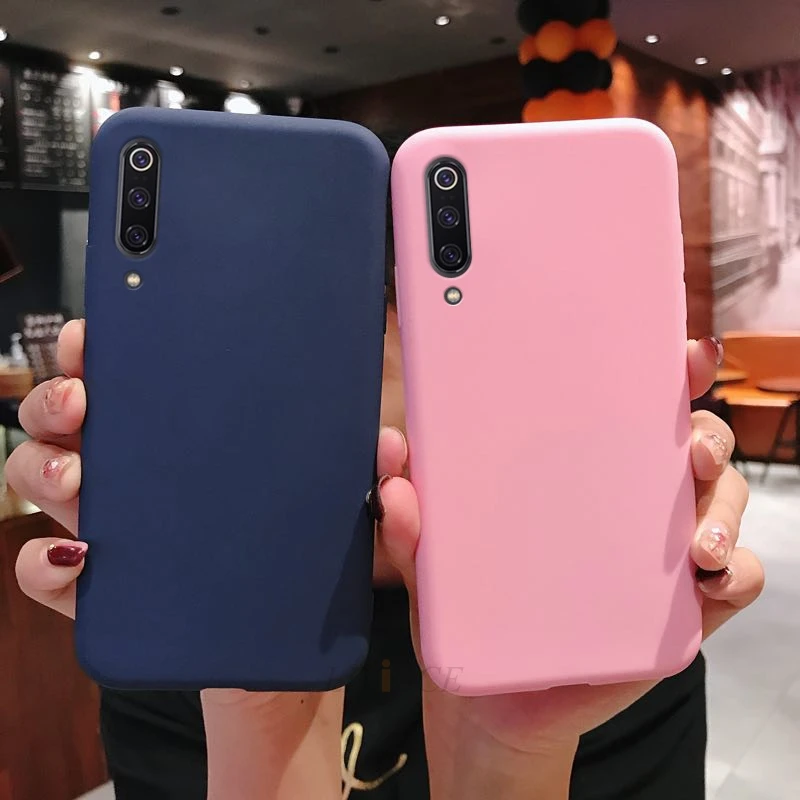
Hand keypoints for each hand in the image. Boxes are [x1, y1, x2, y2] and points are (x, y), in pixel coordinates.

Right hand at [4, 320, 404, 799]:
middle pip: (70, 421)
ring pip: (45, 481)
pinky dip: (45, 566)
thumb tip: (389, 448)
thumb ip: (370, 482)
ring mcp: (116, 534)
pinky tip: (79, 560)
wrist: (285, 664)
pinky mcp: (105, 596)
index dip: (103, 353)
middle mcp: (142, 479)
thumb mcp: (343, 518)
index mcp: (191, 445)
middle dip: (58, 398)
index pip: (135, 383)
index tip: (98, 335)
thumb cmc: (305, 571)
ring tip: (82, 479)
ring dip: (45, 470)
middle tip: (84, 400)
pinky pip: (46, 576)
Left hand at [375, 337, 764, 797]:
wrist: (493, 703)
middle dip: (705, 434)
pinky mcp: (680, 612)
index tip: (681, 354)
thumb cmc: (470, 614)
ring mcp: (661, 555)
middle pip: (694, 444)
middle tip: (687, 449)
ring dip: (723, 507)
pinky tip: (709, 579)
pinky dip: (737, 573)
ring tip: (695, 539)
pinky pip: (735, 582)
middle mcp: (629, 501)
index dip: (665, 375)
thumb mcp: (433, 564)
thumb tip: (392, 466)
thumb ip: (411, 522)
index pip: (629, 409)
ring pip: (722, 502)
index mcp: (578, 473)